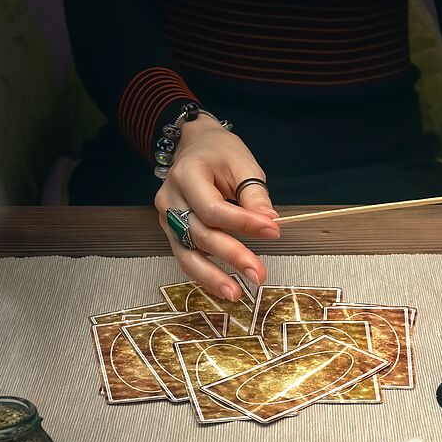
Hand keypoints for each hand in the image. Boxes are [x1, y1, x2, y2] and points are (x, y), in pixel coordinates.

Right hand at [155, 115, 279, 300]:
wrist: (193, 147)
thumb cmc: (219, 153)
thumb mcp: (242, 164)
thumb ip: (254, 194)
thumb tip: (269, 223)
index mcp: (186, 175)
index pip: (213, 208)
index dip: (243, 223)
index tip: (273, 231)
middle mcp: (170, 200)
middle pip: (200, 234)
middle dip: (232, 256)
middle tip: (259, 274)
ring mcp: (167, 219)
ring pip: (187, 254)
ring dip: (213, 277)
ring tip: (237, 294)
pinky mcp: (173, 233)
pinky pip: (187, 258)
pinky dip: (205, 276)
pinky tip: (225, 288)